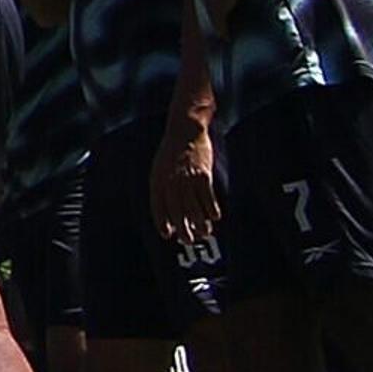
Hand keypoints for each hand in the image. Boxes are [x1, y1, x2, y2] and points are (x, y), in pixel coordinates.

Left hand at [153, 120, 217, 248]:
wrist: (185, 130)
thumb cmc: (171, 151)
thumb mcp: (159, 167)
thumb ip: (163, 186)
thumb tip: (170, 208)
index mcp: (157, 180)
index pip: (157, 206)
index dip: (162, 222)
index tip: (167, 235)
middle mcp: (170, 181)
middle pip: (176, 210)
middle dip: (182, 228)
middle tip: (188, 241)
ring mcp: (187, 179)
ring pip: (193, 206)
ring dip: (200, 222)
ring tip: (205, 233)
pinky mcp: (203, 175)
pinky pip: (207, 196)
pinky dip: (211, 208)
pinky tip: (215, 217)